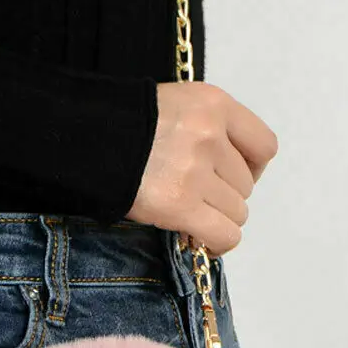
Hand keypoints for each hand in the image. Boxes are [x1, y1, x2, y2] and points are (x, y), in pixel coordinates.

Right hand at [126, 81, 277, 257]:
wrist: (84, 139)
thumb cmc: (124, 126)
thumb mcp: (176, 106)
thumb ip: (208, 129)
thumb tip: (230, 176)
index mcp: (214, 104)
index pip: (263, 147)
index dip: (253, 169)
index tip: (232, 178)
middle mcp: (210, 135)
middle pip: (246, 186)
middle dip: (225, 197)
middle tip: (198, 200)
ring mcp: (195, 171)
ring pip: (237, 213)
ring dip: (218, 220)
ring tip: (192, 218)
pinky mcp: (180, 205)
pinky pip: (224, 234)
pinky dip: (218, 243)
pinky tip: (204, 242)